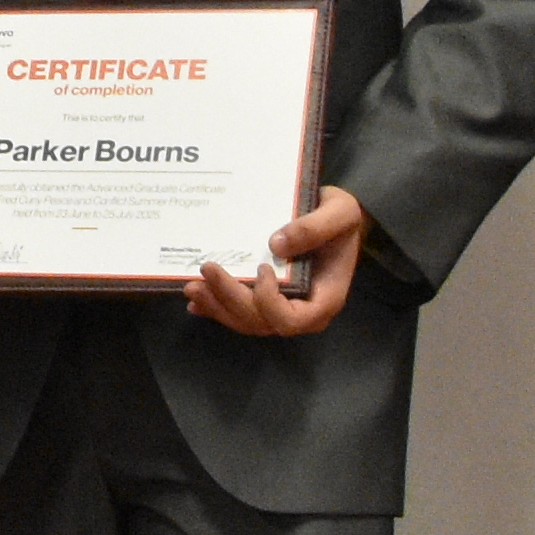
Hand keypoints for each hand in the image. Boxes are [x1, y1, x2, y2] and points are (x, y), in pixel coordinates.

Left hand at [188, 185, 368, 337]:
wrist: (335, 219)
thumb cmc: (343, 219)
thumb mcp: (341, 212)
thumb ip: (314, 228)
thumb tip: (275, 244)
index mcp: (324, 298)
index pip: (291, 320)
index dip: (269, 302)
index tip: (262, 268)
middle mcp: (302, 311)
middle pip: (260, 322)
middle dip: (229, 299)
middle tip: (207, 269)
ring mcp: (283, 309)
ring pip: (245, 321)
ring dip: (216, 306)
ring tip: (192, 285)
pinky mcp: (267, 301)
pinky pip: (239, 313)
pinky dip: (216, 308)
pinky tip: (195, 301)